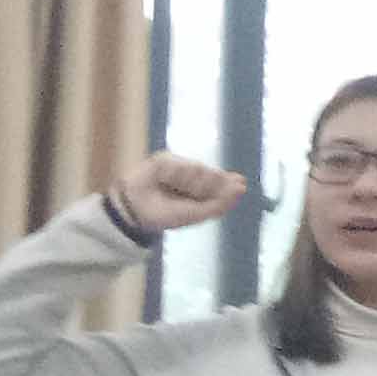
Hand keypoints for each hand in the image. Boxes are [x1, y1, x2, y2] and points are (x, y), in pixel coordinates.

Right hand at [111, 152, 246, 233]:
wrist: (134, 212)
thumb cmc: (163, 215)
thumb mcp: (195, 214)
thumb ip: (219, 204)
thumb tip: (242, 187)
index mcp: (199, 190)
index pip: (220, 182)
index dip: (230, 183)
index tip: (241, 184)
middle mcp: (191, 177)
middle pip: (213, 175)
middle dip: (211, 185)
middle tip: (195, 193)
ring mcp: (178, 167)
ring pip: (199, 169)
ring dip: (191, 183)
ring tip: (176, 191)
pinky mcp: (164, 160)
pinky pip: (181, 165)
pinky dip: (176, 175)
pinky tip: (165, 181)